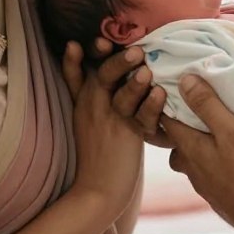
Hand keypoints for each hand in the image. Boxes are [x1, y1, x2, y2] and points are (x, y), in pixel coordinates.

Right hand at [61, 41, 158, 215]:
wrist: (96, 190)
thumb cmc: (99, 151)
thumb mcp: (87, 119)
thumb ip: (93, 93)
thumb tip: (112, 66)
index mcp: (83, 99)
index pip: (73, 73)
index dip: (73, 58)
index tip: (75, 43)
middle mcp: (93, 105)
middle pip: (102, 75)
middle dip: (116, 59)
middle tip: (133, 49)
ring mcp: (109, 120)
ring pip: (121, 94)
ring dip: (134, 80)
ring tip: (146, 70)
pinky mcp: (126, 135)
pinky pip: (140, 117)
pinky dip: (151, 105)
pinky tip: (160, 93)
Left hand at [163, 75, 233, 232]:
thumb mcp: (230, 130)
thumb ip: (207, 105)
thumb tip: (184, 81)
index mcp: (188, 147)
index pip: (165, 120)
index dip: (167, 102)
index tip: (173, 88)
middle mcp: (188, 166)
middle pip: (175, 141)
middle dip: (181, 125)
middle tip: (196, 110)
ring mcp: (200, 183)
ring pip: (189, 158)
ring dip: (196, 145)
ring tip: (213, 132)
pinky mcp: (214, 194)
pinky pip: (204, 172)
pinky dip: (209, 161)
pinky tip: (225, 158)